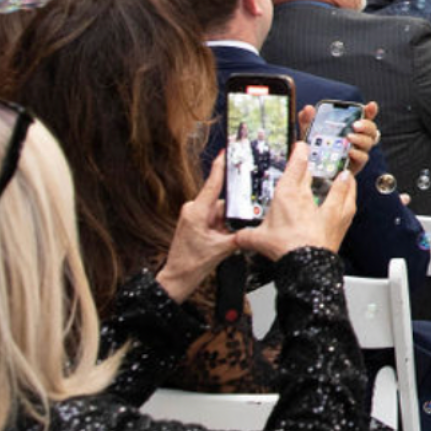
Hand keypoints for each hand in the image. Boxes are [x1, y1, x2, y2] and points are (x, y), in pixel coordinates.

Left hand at [156, 152, 244, 300]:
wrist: (177, 278)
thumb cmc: (191, 265)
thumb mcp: (221, 249)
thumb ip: (238, 234)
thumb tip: (253, 227)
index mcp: (196, 212)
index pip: (212, 184)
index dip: (221, 166)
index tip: (226, 152)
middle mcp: (193, 210)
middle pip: (221, 203)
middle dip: (232, 214)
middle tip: (233, 229)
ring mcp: (193, 217)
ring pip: (219, 212)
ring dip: (226, 224)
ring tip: (223, 241)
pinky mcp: (195, 223)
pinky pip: (214, 219)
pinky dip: (222, 227)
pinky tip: (221, 240)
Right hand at [234, 142, 356, 257]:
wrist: (306, 263)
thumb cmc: (285, 249)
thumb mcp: (257, 240)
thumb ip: (246, 236)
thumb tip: (238, 237)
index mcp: (287, 195)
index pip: (294, 166)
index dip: (299, 153)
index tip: (301, 146)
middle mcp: (308, 196)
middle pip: (311, 174)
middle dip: (312, 164)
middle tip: (312, 157)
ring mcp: (326, 206)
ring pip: (336, 182)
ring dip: (338, 175)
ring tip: (341, 170)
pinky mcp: (340, 217)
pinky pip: (347, 197)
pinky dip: (349, 189)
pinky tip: (349, 185)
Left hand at [298, 100, 379, 175]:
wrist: (312, 171)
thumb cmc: (314, 149)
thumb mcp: (309, 133)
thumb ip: (308, 120)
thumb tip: (308, 109)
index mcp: (350, 127)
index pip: (364, 117)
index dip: (370, 111)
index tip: (371, 105)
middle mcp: (357, 138)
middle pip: (371, 129)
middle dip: (367, 125)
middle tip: (355, 125)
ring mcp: (358, 151)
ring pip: (369, 142)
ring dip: (361, 138)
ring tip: (350, 137)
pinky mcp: (356, 164)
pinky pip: (363, 158)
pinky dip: (358, 153)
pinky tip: (350, 152)